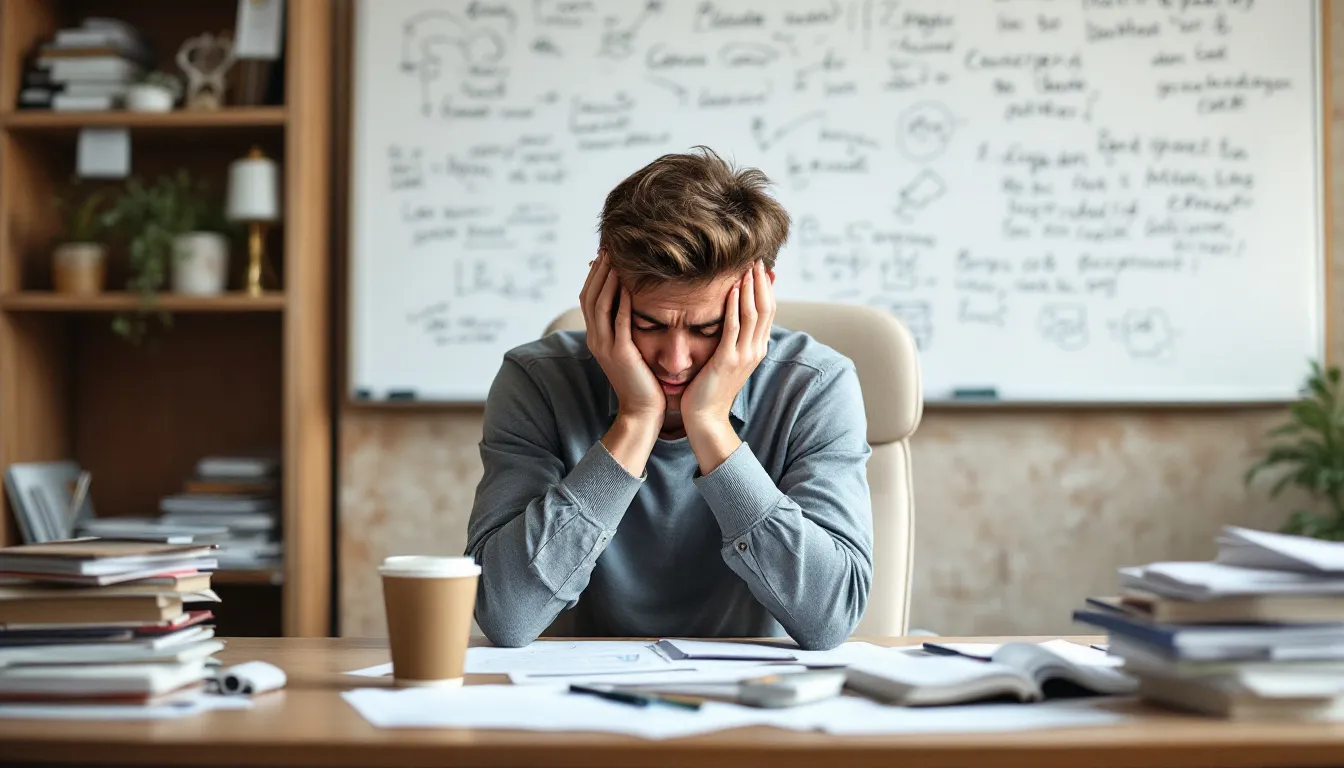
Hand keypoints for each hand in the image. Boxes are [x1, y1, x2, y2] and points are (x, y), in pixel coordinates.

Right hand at [580, 252, 664, 424]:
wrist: (642, 411)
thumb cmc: (642, 380)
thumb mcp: (629, 349)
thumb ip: (625, 328)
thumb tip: (631, 304)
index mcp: (596, 337)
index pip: (589, 298)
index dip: (595, 275)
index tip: (604, 254)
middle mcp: (596, 339)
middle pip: (590, 296)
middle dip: (598, 270)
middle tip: (607, 248)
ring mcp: (606, 347)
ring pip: (600, 305)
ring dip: (607, 280)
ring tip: (615, 259)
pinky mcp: (621, 354)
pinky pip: (619, 321)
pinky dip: (622, 301)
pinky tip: (628, 285)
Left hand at [682, 262, 774, 469]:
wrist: (704, 419)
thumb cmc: (708, 389)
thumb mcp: (725, 360)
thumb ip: (730, 339)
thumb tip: (729, 319)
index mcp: (756, 349)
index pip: (767, 311)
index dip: (764, 287)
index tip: (758, 267)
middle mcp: (755, 350)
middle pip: (766, 307)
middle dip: (761, 281)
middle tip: (756, 258)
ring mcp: (744, 355)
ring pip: (754, 313)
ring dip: (750, 287)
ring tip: (747, 266)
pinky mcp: (727, 360)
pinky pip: (734, 327)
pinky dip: (734, 305)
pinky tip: (731, 288)